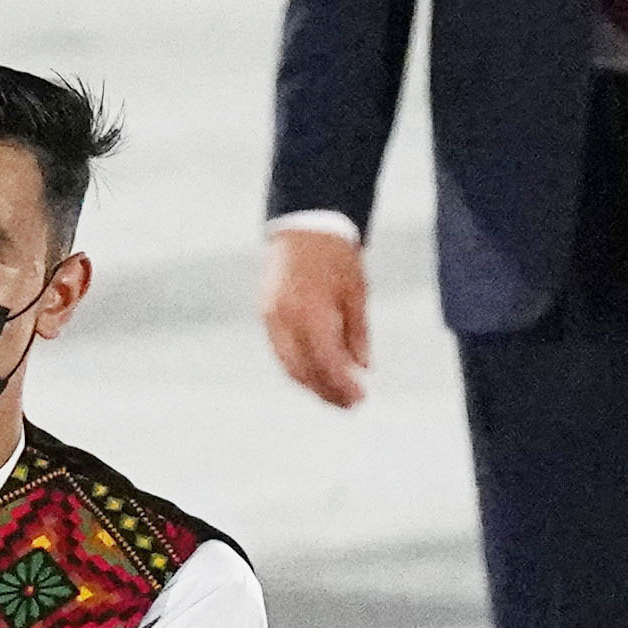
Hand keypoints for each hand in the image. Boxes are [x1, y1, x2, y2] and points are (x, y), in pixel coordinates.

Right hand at [261, 221, 373, 410]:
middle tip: (349, 404)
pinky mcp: (265, 313)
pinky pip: (280, 351)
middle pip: (304, 371)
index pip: (327, 364)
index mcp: (313, 313)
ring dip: (310, 384)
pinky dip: (297, 366)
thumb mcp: (357, 292)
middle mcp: (286, 319)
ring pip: (288, 365)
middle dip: (326, 392)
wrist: (305, 223)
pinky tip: (315, 372)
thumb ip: (358, 333)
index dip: (342, 386)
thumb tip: (363, 367)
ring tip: (333, 394)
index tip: (360, 398)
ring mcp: (271, 317)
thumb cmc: (336, 255)